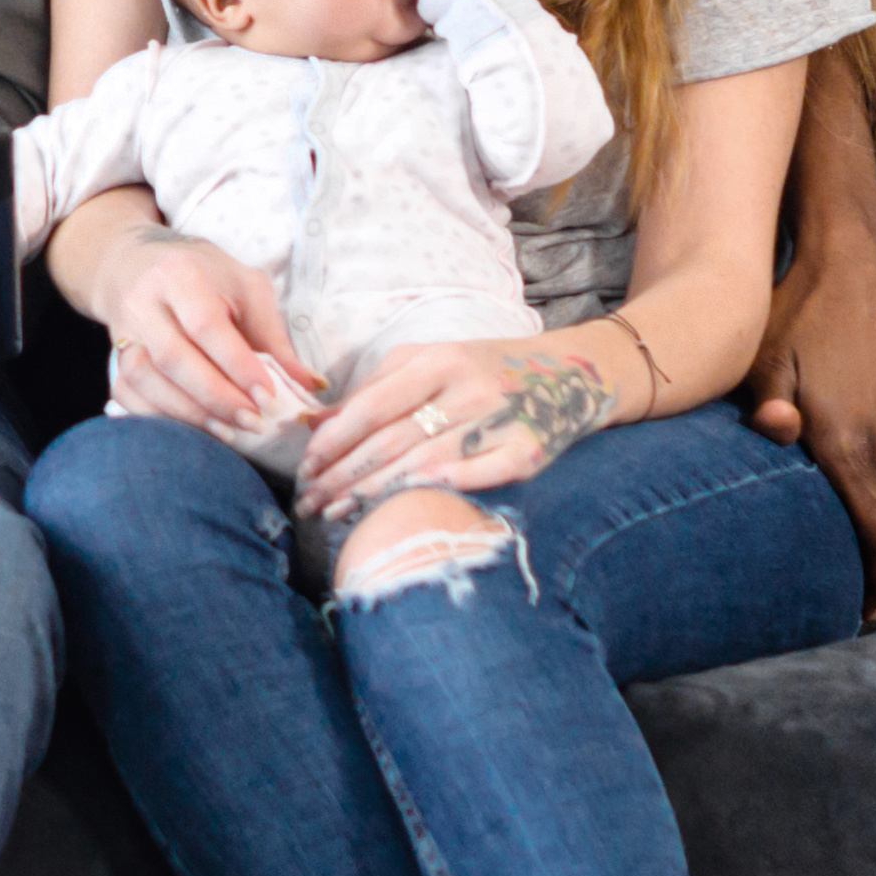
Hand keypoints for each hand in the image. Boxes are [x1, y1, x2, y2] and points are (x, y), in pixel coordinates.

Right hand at [79, 233, 312, 440]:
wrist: (137, 263)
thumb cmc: (205, 276)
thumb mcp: (246, 288)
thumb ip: (274, 337)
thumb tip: (311, 384)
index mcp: (181, 274)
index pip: (206, 326)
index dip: (237, 365)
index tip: (268, 397)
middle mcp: (143, 301)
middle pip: (173, 358)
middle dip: (216, 397)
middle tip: (254, 422)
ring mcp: (121, 331)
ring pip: (145, 380)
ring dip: (188, 414)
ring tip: (228, 432)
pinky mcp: (111, 358)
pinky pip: (127, 395)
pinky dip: (159, 418)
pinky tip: (194, 431)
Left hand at [303, 332, 622, 524]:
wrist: (570, 372)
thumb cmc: (482, 370)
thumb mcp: (430, 362)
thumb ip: (375, 388)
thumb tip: (316, 424)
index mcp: (437, 360)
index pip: (372, 406)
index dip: (334, 441)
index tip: (304, 469)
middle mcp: (467, 387)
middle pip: (392, 441)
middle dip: (343, 477)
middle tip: (309, 503)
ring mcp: (501, 418)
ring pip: (424, 463)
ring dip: (373, 494)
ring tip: (336, 515)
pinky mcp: (530, 449)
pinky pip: (480, 475)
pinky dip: (440, 489)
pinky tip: (405, 508)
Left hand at [749, 221, 875, 617]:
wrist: (859, 267)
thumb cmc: (797, 314)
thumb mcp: (765, 358)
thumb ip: (767, 407)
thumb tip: (776, 435)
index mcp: (851, 443)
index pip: (875, 538)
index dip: (868, 582)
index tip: (854, 615)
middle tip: (857, 607)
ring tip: (868, 573)